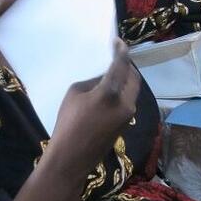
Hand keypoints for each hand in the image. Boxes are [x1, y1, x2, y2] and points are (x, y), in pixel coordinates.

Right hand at [50, 39, 140, 176]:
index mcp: (111, 93)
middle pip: (133, 77)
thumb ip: (92, 82)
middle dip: (127, 66)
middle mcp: (126, 103)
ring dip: (126, 80)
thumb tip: (104, 77)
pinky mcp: (127, 123)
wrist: (72, 158)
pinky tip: (112, 91)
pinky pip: (128, 101)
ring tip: (114, 73)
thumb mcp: (74, 95)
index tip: (118, 42)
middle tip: (117, 58)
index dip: (121, 51)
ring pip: (133, 90)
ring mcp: (129, 114)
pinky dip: (123, 92)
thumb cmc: (67, 124)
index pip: (121, 65)